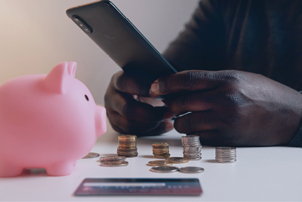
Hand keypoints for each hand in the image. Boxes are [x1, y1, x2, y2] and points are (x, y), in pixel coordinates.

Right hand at [104, 71, 172, 135]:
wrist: (139, 94)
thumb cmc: (147, 84)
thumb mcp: (149, 77)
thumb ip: (155, 79)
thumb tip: (169, 81)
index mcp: (117, 80)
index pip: (125, 83)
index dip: (141, 88)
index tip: (158, 93)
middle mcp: (111, 97)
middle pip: (126, 109)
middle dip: (150, 113)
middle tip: (168, 112)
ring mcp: (112, 114)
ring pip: (129, 125)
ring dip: (152, 125)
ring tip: (168, 120)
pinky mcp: (118, 127)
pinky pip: (134, 134)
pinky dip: (151, 131)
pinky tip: (165, 125)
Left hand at [149, 70, 301, 145]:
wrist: (289, 116)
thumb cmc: (262, 93)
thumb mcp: (236, 77)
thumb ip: (209, 81)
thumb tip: (180, 85)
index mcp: (225, 80)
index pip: (186, 80)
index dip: (165, 83)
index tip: (154, 87)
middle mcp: (223, 100)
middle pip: (180, 103)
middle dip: (170, 104)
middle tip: (169, 104)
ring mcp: (224, 121)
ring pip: (184, 124)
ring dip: (180, 121)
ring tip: (186, 117)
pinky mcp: (226, 139)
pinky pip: (198, 138)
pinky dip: (194, 134)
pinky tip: (200, 128)